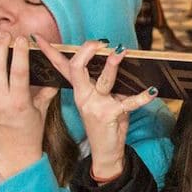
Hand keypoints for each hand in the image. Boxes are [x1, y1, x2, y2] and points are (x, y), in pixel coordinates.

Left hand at [0, 33, 58, 178]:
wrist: (14, 158)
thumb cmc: (32, 134)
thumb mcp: (42, 111)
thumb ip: (45, 90)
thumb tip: (52, 71)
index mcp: (18, 104)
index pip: (18, 71)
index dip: (19, 53)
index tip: (21, 38)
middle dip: (0, 47)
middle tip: (4, 33)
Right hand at [39, 40, 157, 181]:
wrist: (105, 153)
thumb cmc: (106, 122)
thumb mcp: (101, 100)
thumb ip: (105, 82)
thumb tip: (117, 57)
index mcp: (80, 90)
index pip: (62, 67)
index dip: (50, 52)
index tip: (39, 38)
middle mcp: (84, 96)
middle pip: (77, 68)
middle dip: (86, 51)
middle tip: (100, 42)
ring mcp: (96, 106)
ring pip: (102, 81)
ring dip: (112, 66)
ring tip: (121, 51)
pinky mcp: (111, 115)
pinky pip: (128, 103)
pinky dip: (142, 97)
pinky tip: (152, 90)